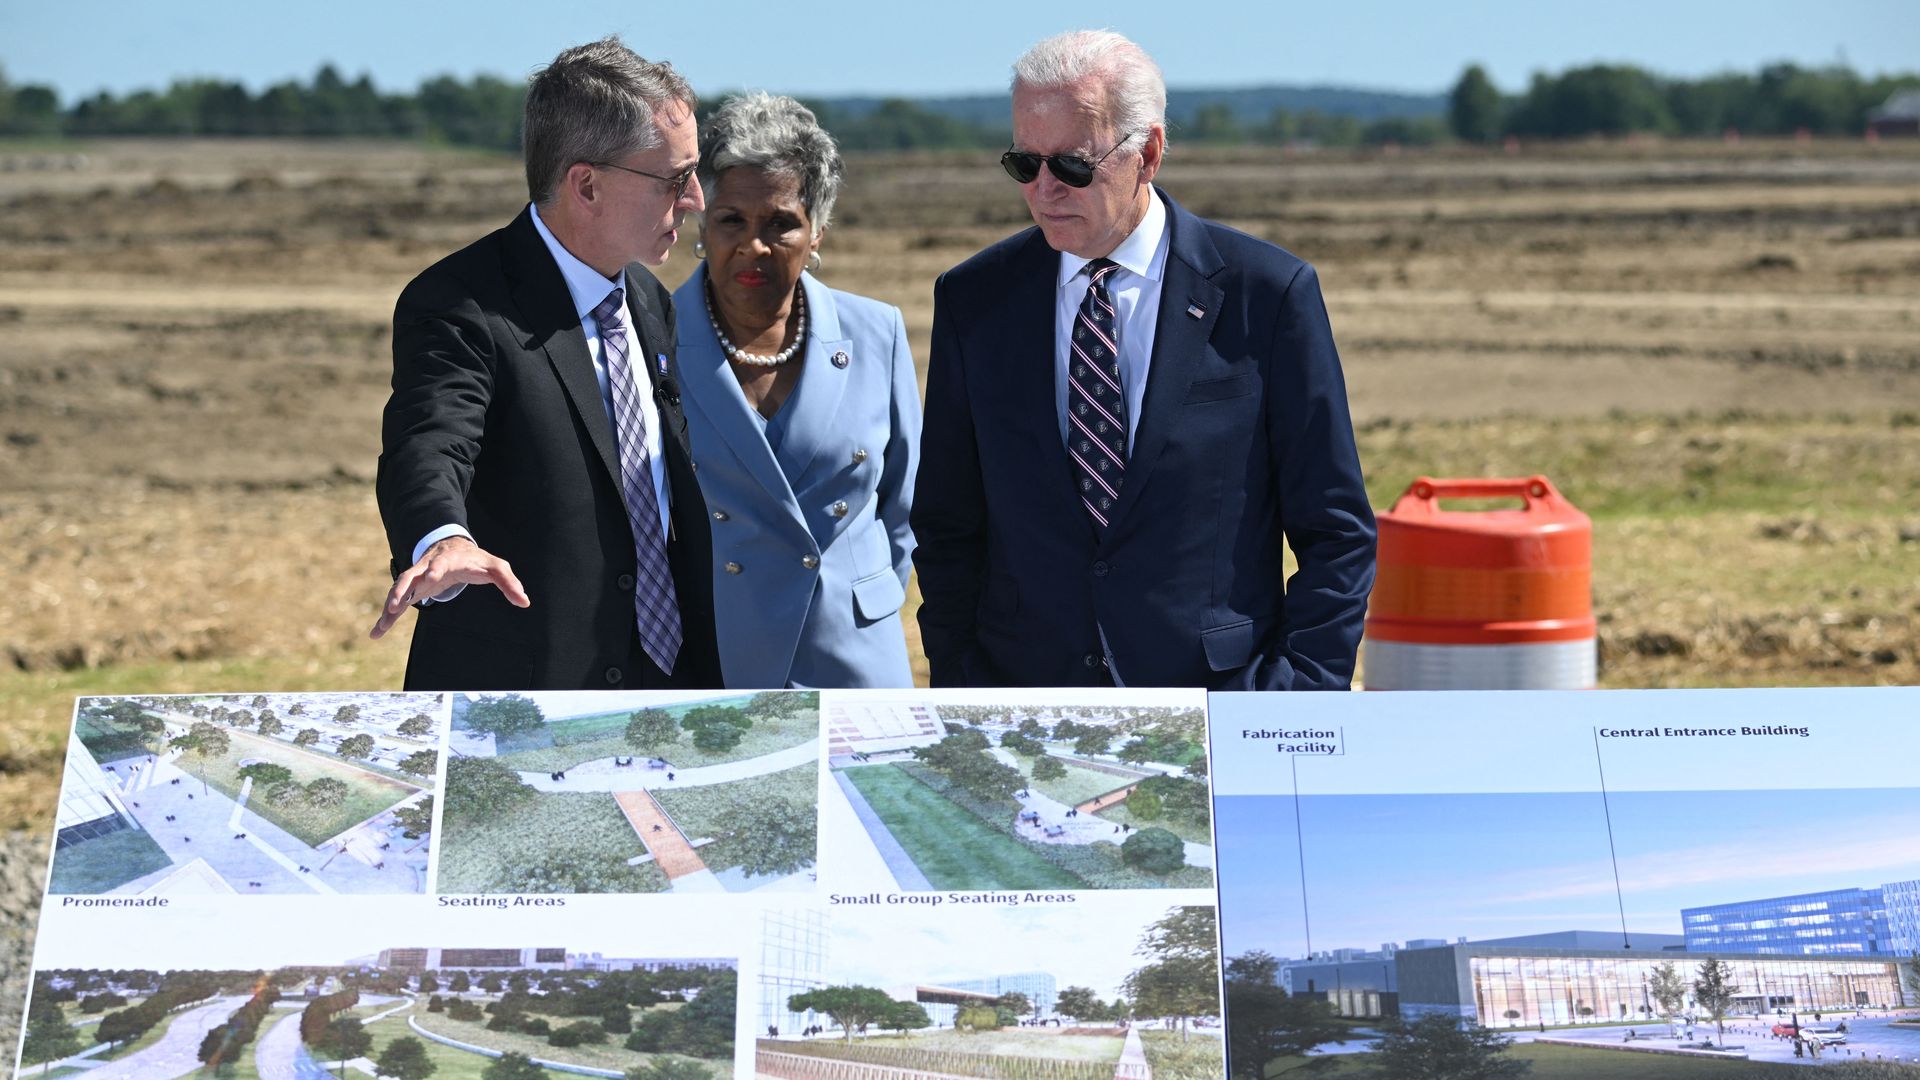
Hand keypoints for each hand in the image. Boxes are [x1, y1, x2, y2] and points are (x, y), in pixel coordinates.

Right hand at [368, 536, 528, 638]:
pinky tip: (377, 633)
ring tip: (381, 626)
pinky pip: (397, 603)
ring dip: (390, 606)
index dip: (436, 568)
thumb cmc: (476, 560)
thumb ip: (509, 583)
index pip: (441, 562)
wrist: (453, 548)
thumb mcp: (496, 567)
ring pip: (399, 590)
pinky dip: (387, 617)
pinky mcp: (412, 589)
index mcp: (448, 560)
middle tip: (395, 603)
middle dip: (403, 587)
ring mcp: (416, 577)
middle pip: (412, 575)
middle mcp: (427, 567)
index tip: (432, 576)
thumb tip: (524, 602)